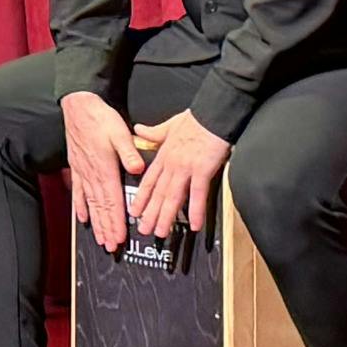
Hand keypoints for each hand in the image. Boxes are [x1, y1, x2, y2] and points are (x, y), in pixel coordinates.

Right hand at [61, 93, 146, 251]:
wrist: (78, 106)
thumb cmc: (100, 118)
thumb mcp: (119, 132)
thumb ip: (129, 152)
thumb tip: (138, 169)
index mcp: (105, 168)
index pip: (112, 201)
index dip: (116, 221)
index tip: (120, 237)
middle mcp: (92, 175)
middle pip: (100, 208)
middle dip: (107, 228)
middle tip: (111, 247)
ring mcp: (82, 173)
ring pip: (90, 204)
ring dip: (95, 223)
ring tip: (100, 239)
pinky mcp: (77, 168)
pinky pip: (77, 192)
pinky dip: (80, 207)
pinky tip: (82, 219)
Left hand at [129, 112, 231, 240]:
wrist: (212, 114)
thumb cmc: (195, 120)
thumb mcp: (168, 125)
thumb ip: (153, 132)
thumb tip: (139, 129)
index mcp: (164, 155)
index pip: (148, 181)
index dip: (141, 198)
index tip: (134, 211)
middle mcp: (171, 164)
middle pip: (158, 193)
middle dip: (150, 213)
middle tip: (144, 230)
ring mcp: (185, 168)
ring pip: (172, 197)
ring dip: (166, 216)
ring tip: (160, 232)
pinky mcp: (202, 170)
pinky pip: (197, 194)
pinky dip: (195, 210)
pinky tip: (193, 224)